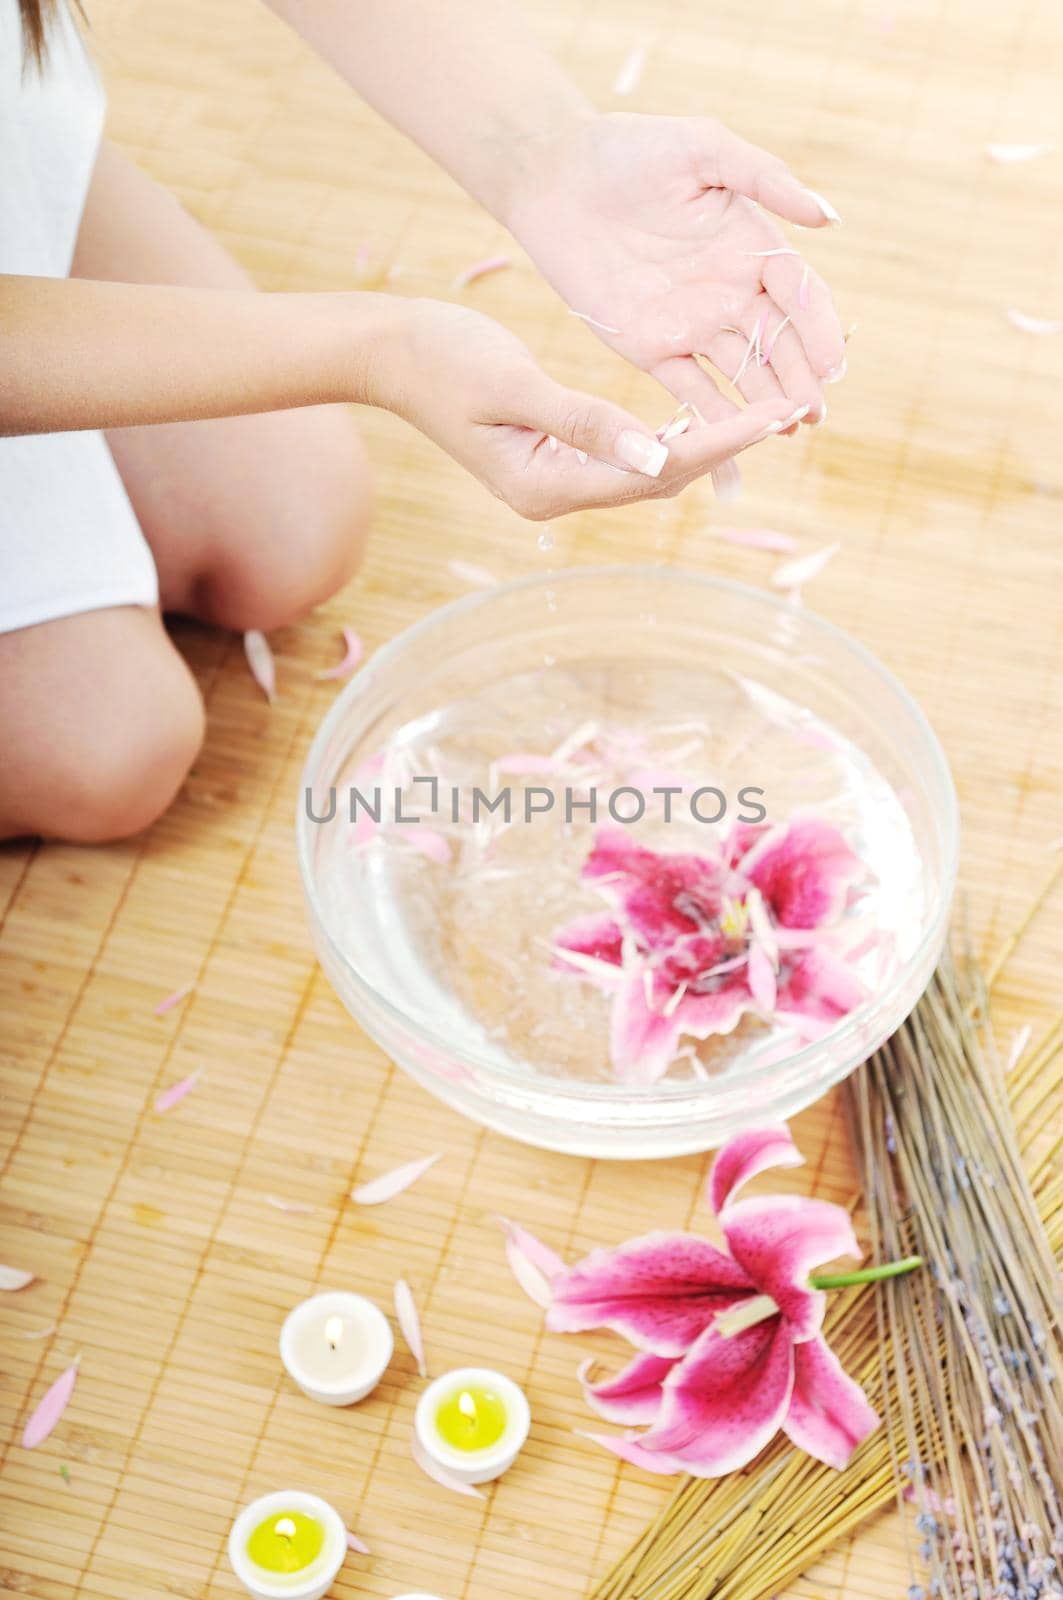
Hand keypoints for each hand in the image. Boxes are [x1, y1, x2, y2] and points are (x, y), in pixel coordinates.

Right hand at [379, 299, 807, 520]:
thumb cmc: (443, 358)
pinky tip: (702, 413)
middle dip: (723, 447)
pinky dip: (667, 436)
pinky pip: (625, 457)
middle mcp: (554, 496)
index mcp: (544, 485)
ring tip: (762, 415)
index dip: (717, 444)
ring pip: (645, 471)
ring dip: (702, 445)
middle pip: (657, 480)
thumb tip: (657, 452)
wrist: (389, 354)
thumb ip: (585, 421)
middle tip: (787, 411)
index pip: (651, 471)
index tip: (771, 417)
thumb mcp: (514, 385)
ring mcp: (553, 482)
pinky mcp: (553, 460)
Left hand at [506, 112, 846, 426]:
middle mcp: (729, 290)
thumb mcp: (703, 147)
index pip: (798, 295)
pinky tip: (736, 440)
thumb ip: (765, 177)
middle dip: (801, 381)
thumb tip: (828, 219)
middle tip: (817, 415)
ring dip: (768, 404)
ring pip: (742, 373)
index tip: (832, 364)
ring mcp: (692, 324)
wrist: (555, 178)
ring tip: (791, 431)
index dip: (817, 329)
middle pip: (776, 344)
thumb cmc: (629, 150)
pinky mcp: (652, 348)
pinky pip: (691, 390)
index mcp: (750, 245)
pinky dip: (715, 416)